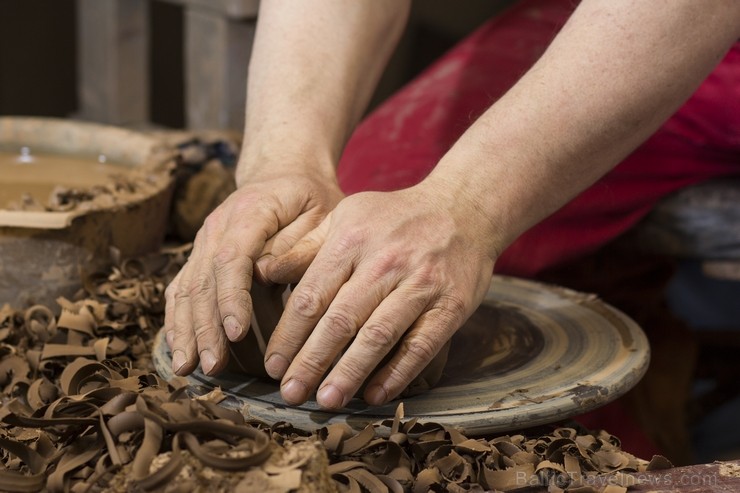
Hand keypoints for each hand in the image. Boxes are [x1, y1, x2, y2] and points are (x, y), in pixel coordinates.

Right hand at [164, 169, 343, 375]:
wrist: (283, 174)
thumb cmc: (311, 199)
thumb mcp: (323, 213)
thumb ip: (300, 243)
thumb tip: (265, 274)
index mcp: (249, 211)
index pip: (233, 258)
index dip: (232, 297)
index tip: (237, 333)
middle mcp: (217, 226)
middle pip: (203, 279)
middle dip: (204, 326)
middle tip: (210, 365)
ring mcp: (204, 241)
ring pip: (186, 288)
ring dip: (185, 330)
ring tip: (189, 368)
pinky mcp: (200, 256)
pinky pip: (181, 289)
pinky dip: (177, 321)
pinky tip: (179, 351)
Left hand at [258, 178, 498, 408]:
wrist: (464, 207)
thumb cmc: (395, 218)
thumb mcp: (346, 218)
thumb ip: (305, 248)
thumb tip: (260, 272)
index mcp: (351, 239)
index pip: (311, 295)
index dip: (288, 335)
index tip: (272, 365)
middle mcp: (384, 261)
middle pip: (340, 320)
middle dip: (311, 361)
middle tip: (291, 394)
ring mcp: (420, 283)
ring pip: (378, 335)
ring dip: (350, 372)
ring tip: (327, 400)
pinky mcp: (451, 304)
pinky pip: (421, 344)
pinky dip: (398, 372)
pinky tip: (375, 394)